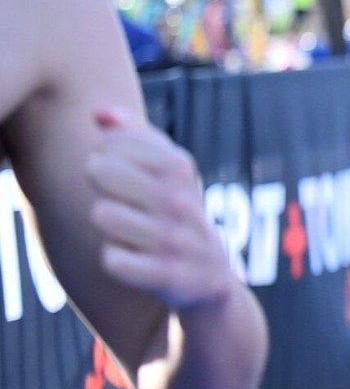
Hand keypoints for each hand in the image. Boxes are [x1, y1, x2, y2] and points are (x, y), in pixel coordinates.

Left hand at [84, 108, 234, 312]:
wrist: (210, 276)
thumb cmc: (176, 214)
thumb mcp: (168, 171)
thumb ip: (135, 136)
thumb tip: (98, 112)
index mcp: (180, 167)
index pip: (115, 142)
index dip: (105, 152)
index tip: (116, 165)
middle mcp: (181, 200)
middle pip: (100, 171)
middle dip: (98, 183)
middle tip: (112, 192)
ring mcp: (176, 238)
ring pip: (102, 215)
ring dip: (106, 223)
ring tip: (122, 227)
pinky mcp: (170, 275)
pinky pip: (114, 262)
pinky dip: (116, 262)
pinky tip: (130, 260)